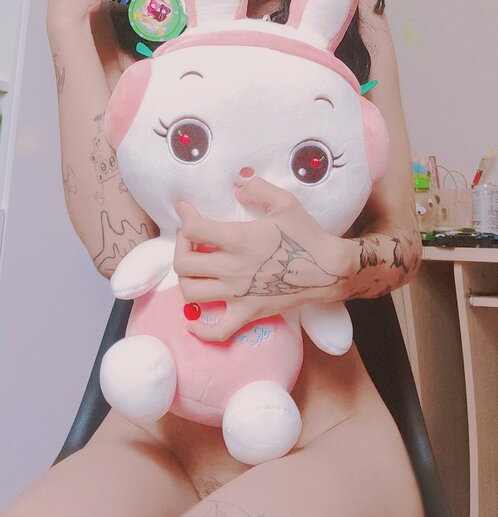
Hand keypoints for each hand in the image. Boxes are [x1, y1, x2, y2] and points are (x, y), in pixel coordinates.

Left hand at [174, 177, 343, 340]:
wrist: (328, 269)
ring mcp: (238, 294)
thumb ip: (258, 189)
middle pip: (184, 263)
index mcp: (240, 239)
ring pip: (191, 292)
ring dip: (185, 278)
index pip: (194, 229)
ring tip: (195, 267)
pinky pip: (217, 330)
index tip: (184, 209)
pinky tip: (193, 321)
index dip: (184, 216)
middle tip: (189, 238)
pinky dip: (200, 329)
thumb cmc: (306, 234)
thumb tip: (238, 186)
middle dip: (180, 246)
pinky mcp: (248, 313)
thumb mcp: (285, 202)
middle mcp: (233, 269)